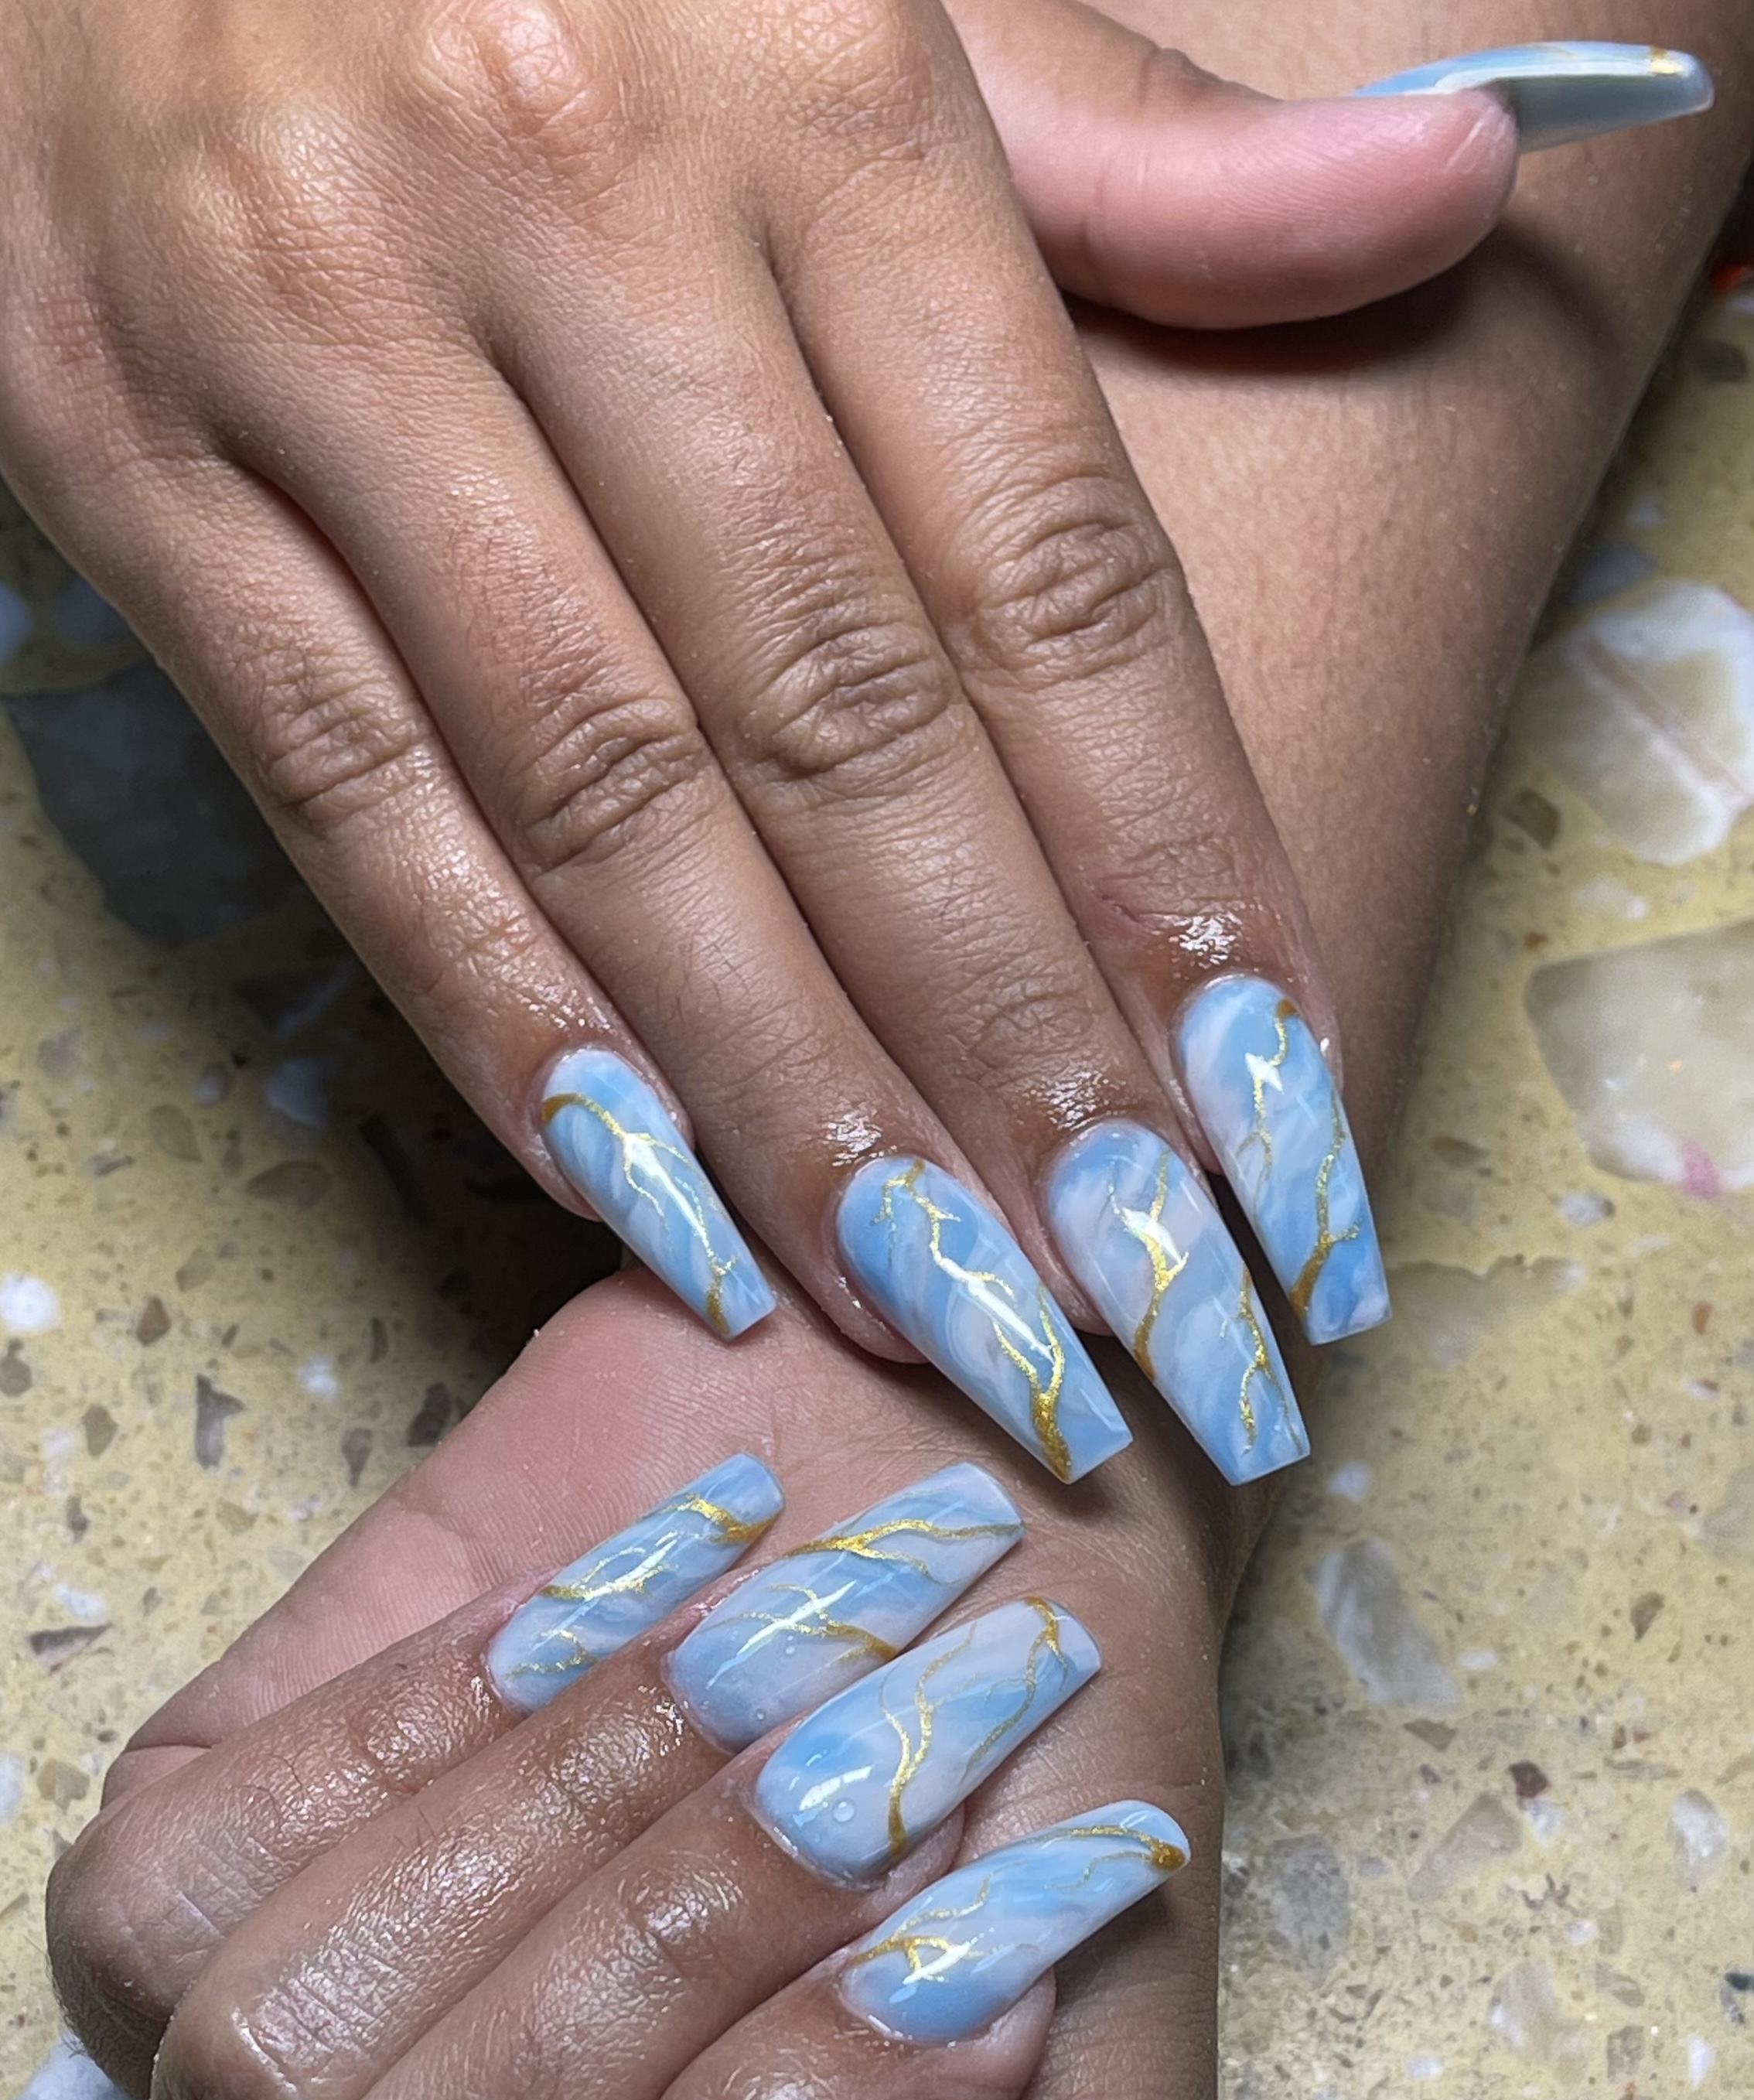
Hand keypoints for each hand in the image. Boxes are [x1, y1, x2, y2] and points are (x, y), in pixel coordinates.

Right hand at [0, 0, 1511, 1487]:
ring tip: (934, 1303)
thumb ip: (1117, 149)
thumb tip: (1443, 190)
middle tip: (1134, 1287)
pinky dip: (502, 1018)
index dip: (1173, 861)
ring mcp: (325, 348)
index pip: (1046, 561)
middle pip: (843, 724)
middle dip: (1010, 1042)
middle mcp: (565, 209)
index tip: (1271, 1103)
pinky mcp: (127, 462)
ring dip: (787, 1089)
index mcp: (800, 80)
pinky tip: (652, 1199)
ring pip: (603, 797)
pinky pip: (348, 791)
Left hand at [50, 1269, 1233, 2099]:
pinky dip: (402, 1737)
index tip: (975, 1976)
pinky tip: (557, 1655)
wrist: (952, 1533)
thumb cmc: (1042, 1875)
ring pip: (271, 2095)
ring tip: (727, 1685)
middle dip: (668, 1978)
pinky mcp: (173, 1908)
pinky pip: (173, 1908)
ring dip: (550, 1833)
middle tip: (845, 1785)